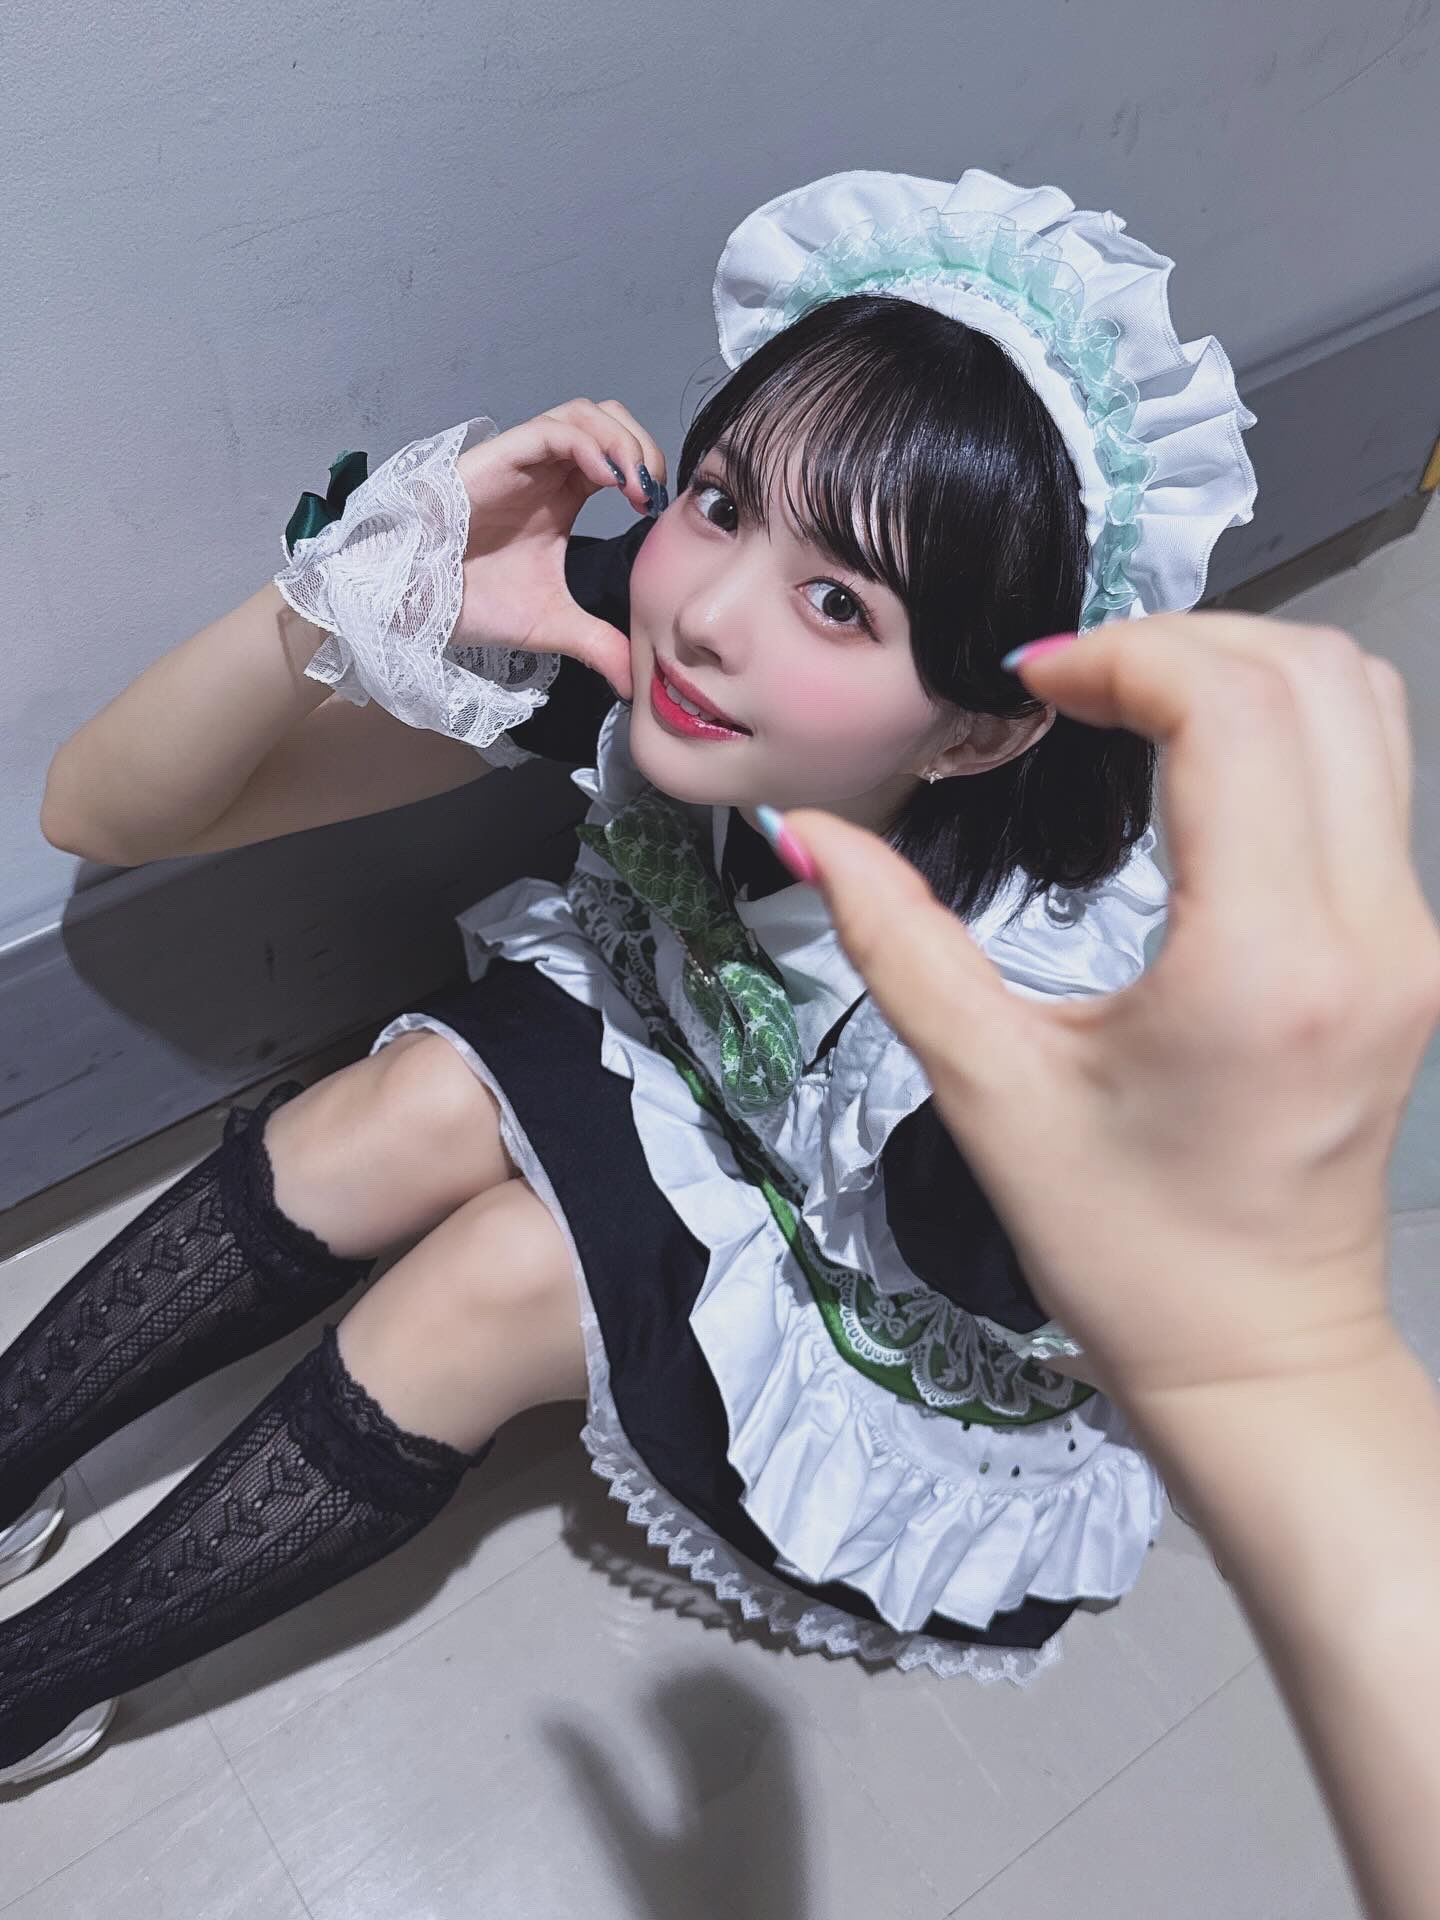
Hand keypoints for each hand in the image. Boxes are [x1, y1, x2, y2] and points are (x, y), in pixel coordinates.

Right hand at [453, 398, 666, 700]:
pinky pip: (553, 429)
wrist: (419, 601)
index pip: (618, 457)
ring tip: (635, 486)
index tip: (658, 513)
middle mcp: (546, 470)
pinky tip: (608, 481)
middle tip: (652, 493)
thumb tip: (635, 683)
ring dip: (621, 441)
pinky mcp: (501, 456)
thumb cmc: (473, 603)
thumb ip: (599, 644)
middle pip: (609, 420)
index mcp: (562, 497)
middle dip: (641, 446)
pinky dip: (590, 446)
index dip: (647, 471)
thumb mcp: (553, 625)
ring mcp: (524, 460)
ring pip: (585, 413)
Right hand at [781, 613, 1439, 1406]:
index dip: (1126, 655)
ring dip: (1240, 670)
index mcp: (1262, 962)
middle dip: (1180, 639)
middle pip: (1315, 676)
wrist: (1261, 1357)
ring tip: (1123, 702)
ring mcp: (1409, 935)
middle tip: (1068, 682)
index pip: (1235, 709)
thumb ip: (898, 944)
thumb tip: (808, 835)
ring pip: (1363, 708)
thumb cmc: (1126, 1251)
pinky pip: (1369, 774)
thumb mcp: (992, 1093)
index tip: (1031, 684)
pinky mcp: (1410, 947)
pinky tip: (1186, 764)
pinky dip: (1280, 726)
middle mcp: (1367, 929)